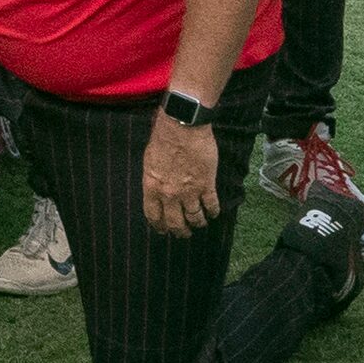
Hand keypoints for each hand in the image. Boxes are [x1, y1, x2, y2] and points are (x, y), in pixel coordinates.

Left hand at [139, 112, 221, 235]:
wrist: (182, 128)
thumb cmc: (162, 140)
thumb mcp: (149, 162)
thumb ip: (154, 179)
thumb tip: (156, 189)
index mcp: (152, 188)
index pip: (153, 215)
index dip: (159, 226)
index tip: (163, 231)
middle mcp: (169, 194)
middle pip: (174, 222)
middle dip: (180, 231)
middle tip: (183, 234)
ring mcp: (189, 191)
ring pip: (194, 217)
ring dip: (198, 223)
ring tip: (200, 225)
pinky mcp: (206, 185)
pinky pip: (211, 205)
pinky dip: (213, 211)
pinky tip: (213, 213)